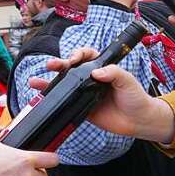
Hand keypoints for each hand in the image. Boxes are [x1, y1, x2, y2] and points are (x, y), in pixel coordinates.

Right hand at [30, 49, 174, 142]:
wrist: (139, 121)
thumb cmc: (136, 98)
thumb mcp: (128, 82)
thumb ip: (115, 73)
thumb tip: (97, 72)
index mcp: (104, 69)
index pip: (88, 56)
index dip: (79, 54)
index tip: (76, 58)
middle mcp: (92, 79)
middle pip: (72, 67)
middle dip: (60, 64)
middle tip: (54, 65)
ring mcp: (85, 92)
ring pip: (64, 83)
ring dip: (49, 80)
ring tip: (36, 80)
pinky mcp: (81, 107)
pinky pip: (64, 100)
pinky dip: (51, 97)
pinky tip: (38, 93)